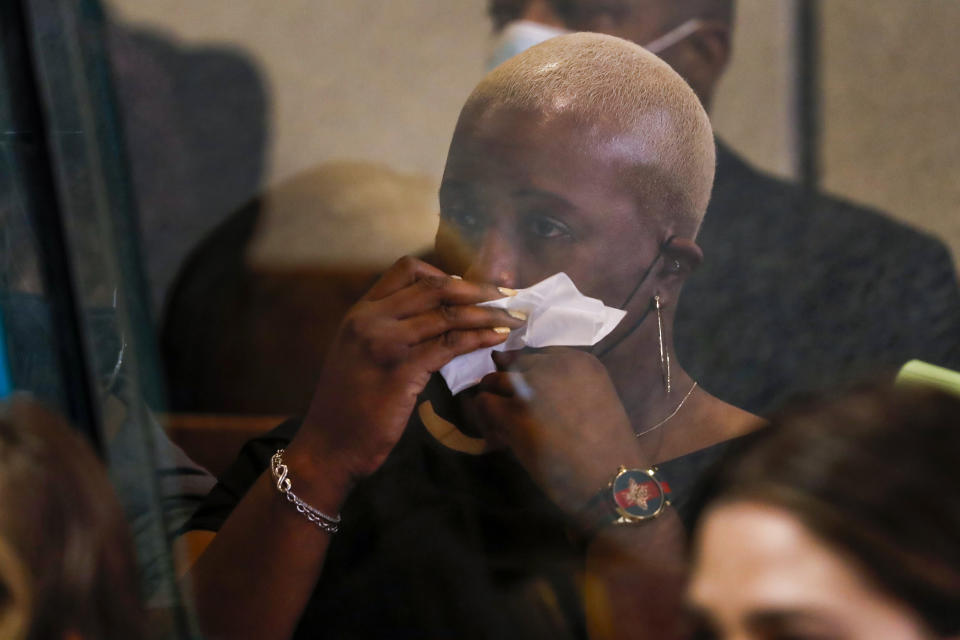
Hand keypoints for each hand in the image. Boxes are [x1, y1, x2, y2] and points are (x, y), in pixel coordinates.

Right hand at [290, 257, 524, 486]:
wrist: (328, 446)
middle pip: (434, 286)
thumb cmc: (346, 406)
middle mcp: (370, 320)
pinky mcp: (401, 371)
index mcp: (360, 312)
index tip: (469, 287)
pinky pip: (449, 345)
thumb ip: (387, 331)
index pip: (406, 270)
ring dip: (487, 313)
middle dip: (478, 289)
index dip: (444, 273)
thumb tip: (432, 321)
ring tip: (513, 318)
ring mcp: (385, 343)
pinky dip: (478, 338)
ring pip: (447, 314)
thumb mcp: (358, 354)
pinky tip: (496, 339)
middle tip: (507, 296)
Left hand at [468, 347, 648, 512]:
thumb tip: (521, 388)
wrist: (614, 481)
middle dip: (507, 388)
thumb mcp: (593, 401)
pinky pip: (484, 404)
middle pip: (512, 365)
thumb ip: (563, 386)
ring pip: (493, 381)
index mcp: (580, 361)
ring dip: (493, 403)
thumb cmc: (608, 450)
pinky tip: (499, 440)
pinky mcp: (514, 412)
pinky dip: (485, 421)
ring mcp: (532, 387)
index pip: (536, 356)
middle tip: (509, 414)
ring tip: (502, 428)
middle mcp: (554, 366)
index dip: (526, 377)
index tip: (526, 397)